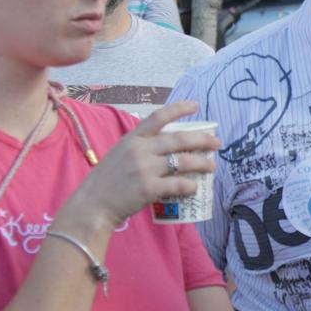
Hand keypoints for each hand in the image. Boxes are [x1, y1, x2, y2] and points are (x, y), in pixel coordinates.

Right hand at [63, 102, 221, 231]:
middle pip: (179, 139)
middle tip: (217, 143)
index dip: (179, 109)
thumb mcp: (119, 154)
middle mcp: (140, 150)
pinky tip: (195, 187)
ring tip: (212, 167)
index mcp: (132, 138)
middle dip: (203, 140)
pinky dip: (190, 186)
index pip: (159, 117)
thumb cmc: (107, 181)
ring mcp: (145, 168)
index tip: (195, 105)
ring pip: (183, 161)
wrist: (93, 205)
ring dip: (202, 163)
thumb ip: (140, 147)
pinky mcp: (149, 188)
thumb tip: (167, 148)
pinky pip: (178, 184)